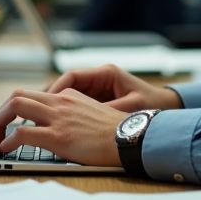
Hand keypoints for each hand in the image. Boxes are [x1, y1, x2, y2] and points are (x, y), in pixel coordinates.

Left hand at [0, 88, 123, 165]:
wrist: (131, 139)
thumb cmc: (117, 133)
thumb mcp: (93, 115)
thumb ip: (74, 115)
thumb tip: (62, 128)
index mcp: (69, 96)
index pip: (35, 95)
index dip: (19, 109)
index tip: (13, 122)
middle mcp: (60, 102)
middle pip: (18, 94)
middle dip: (1, 112)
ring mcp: (57, 118)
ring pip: (15, 106)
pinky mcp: (57, 137)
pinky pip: (21, 133)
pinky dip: (7, 140)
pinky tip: (5, 150)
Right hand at [46, 64, 183, 111]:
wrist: (166, 108)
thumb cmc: (151, 104)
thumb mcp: (130, 107)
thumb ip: (108, 110)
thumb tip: (88, 118)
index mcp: (106, 73)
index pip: (72, 76)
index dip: (55, 89)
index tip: (46, 102)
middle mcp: (99, 78)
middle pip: (66, 85)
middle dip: (49, 98)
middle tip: (33, 112)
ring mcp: (98, 89)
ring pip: (68, 95)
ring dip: (55, 107)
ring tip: (41, 121)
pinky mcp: (98, 100)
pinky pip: (76, 104)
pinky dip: (65, 113)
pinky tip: (58, 126)